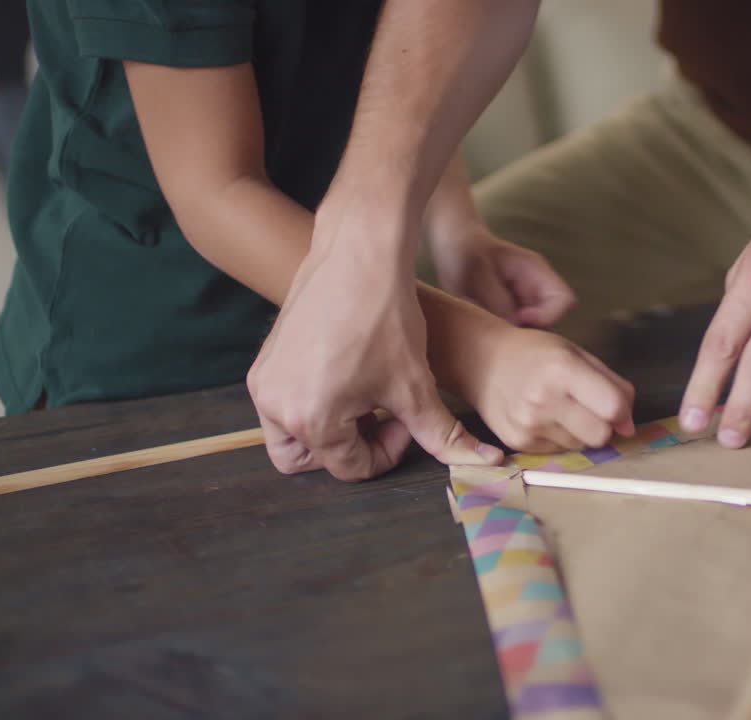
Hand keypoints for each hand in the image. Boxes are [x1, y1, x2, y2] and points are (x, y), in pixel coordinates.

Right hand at [248, 212, 503, 481]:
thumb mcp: (417, 385)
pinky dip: (313, 404)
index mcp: (311, 420)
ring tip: (366, 399)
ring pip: (290, 435)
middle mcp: (275, 406)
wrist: (359, 255)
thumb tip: (486, 463)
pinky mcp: (265, 359)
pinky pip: (283, 402)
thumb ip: (444, 436)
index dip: (386, 452)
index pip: (350, 468)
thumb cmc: (386, 318)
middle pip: (308, 461)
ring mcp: (264, 381)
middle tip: (381, 418)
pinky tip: (351, 377)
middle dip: (347, 448)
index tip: (406, 421)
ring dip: (328, 430)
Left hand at [430, 225, 574, 327]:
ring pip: (535, 329)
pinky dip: (505, 333)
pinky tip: (485, 325)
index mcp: (536, 272)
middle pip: (552, 320)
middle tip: (500, 327)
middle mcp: (536, 288)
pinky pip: (517, 330)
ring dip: (515, 333)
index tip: (519, 318)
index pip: (564, 300)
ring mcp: (525, 301)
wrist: (452, 246)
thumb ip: (497, 299)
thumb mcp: (478, 273)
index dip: (547, 315)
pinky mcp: (511, 313)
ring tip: (489, 324)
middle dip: (530, 329)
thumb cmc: (465, 253)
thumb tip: (515, 325)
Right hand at [461, 326, 635, 453]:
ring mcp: (529, 424)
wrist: (484, 362)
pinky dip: (559, 437)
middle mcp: (544, 399)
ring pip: (581, 446)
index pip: (611, 407)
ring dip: (580, 431)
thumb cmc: (536, 354)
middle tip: (589, 410)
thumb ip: (613, 385)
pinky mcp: (518, 442)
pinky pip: (558, 451)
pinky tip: (545, 417)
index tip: (618, 409)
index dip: (622, 411)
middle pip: (599, 435)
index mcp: (562, 369)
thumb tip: (629, 427)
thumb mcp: (578, 354)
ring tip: (560, 408)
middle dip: (603, 426)